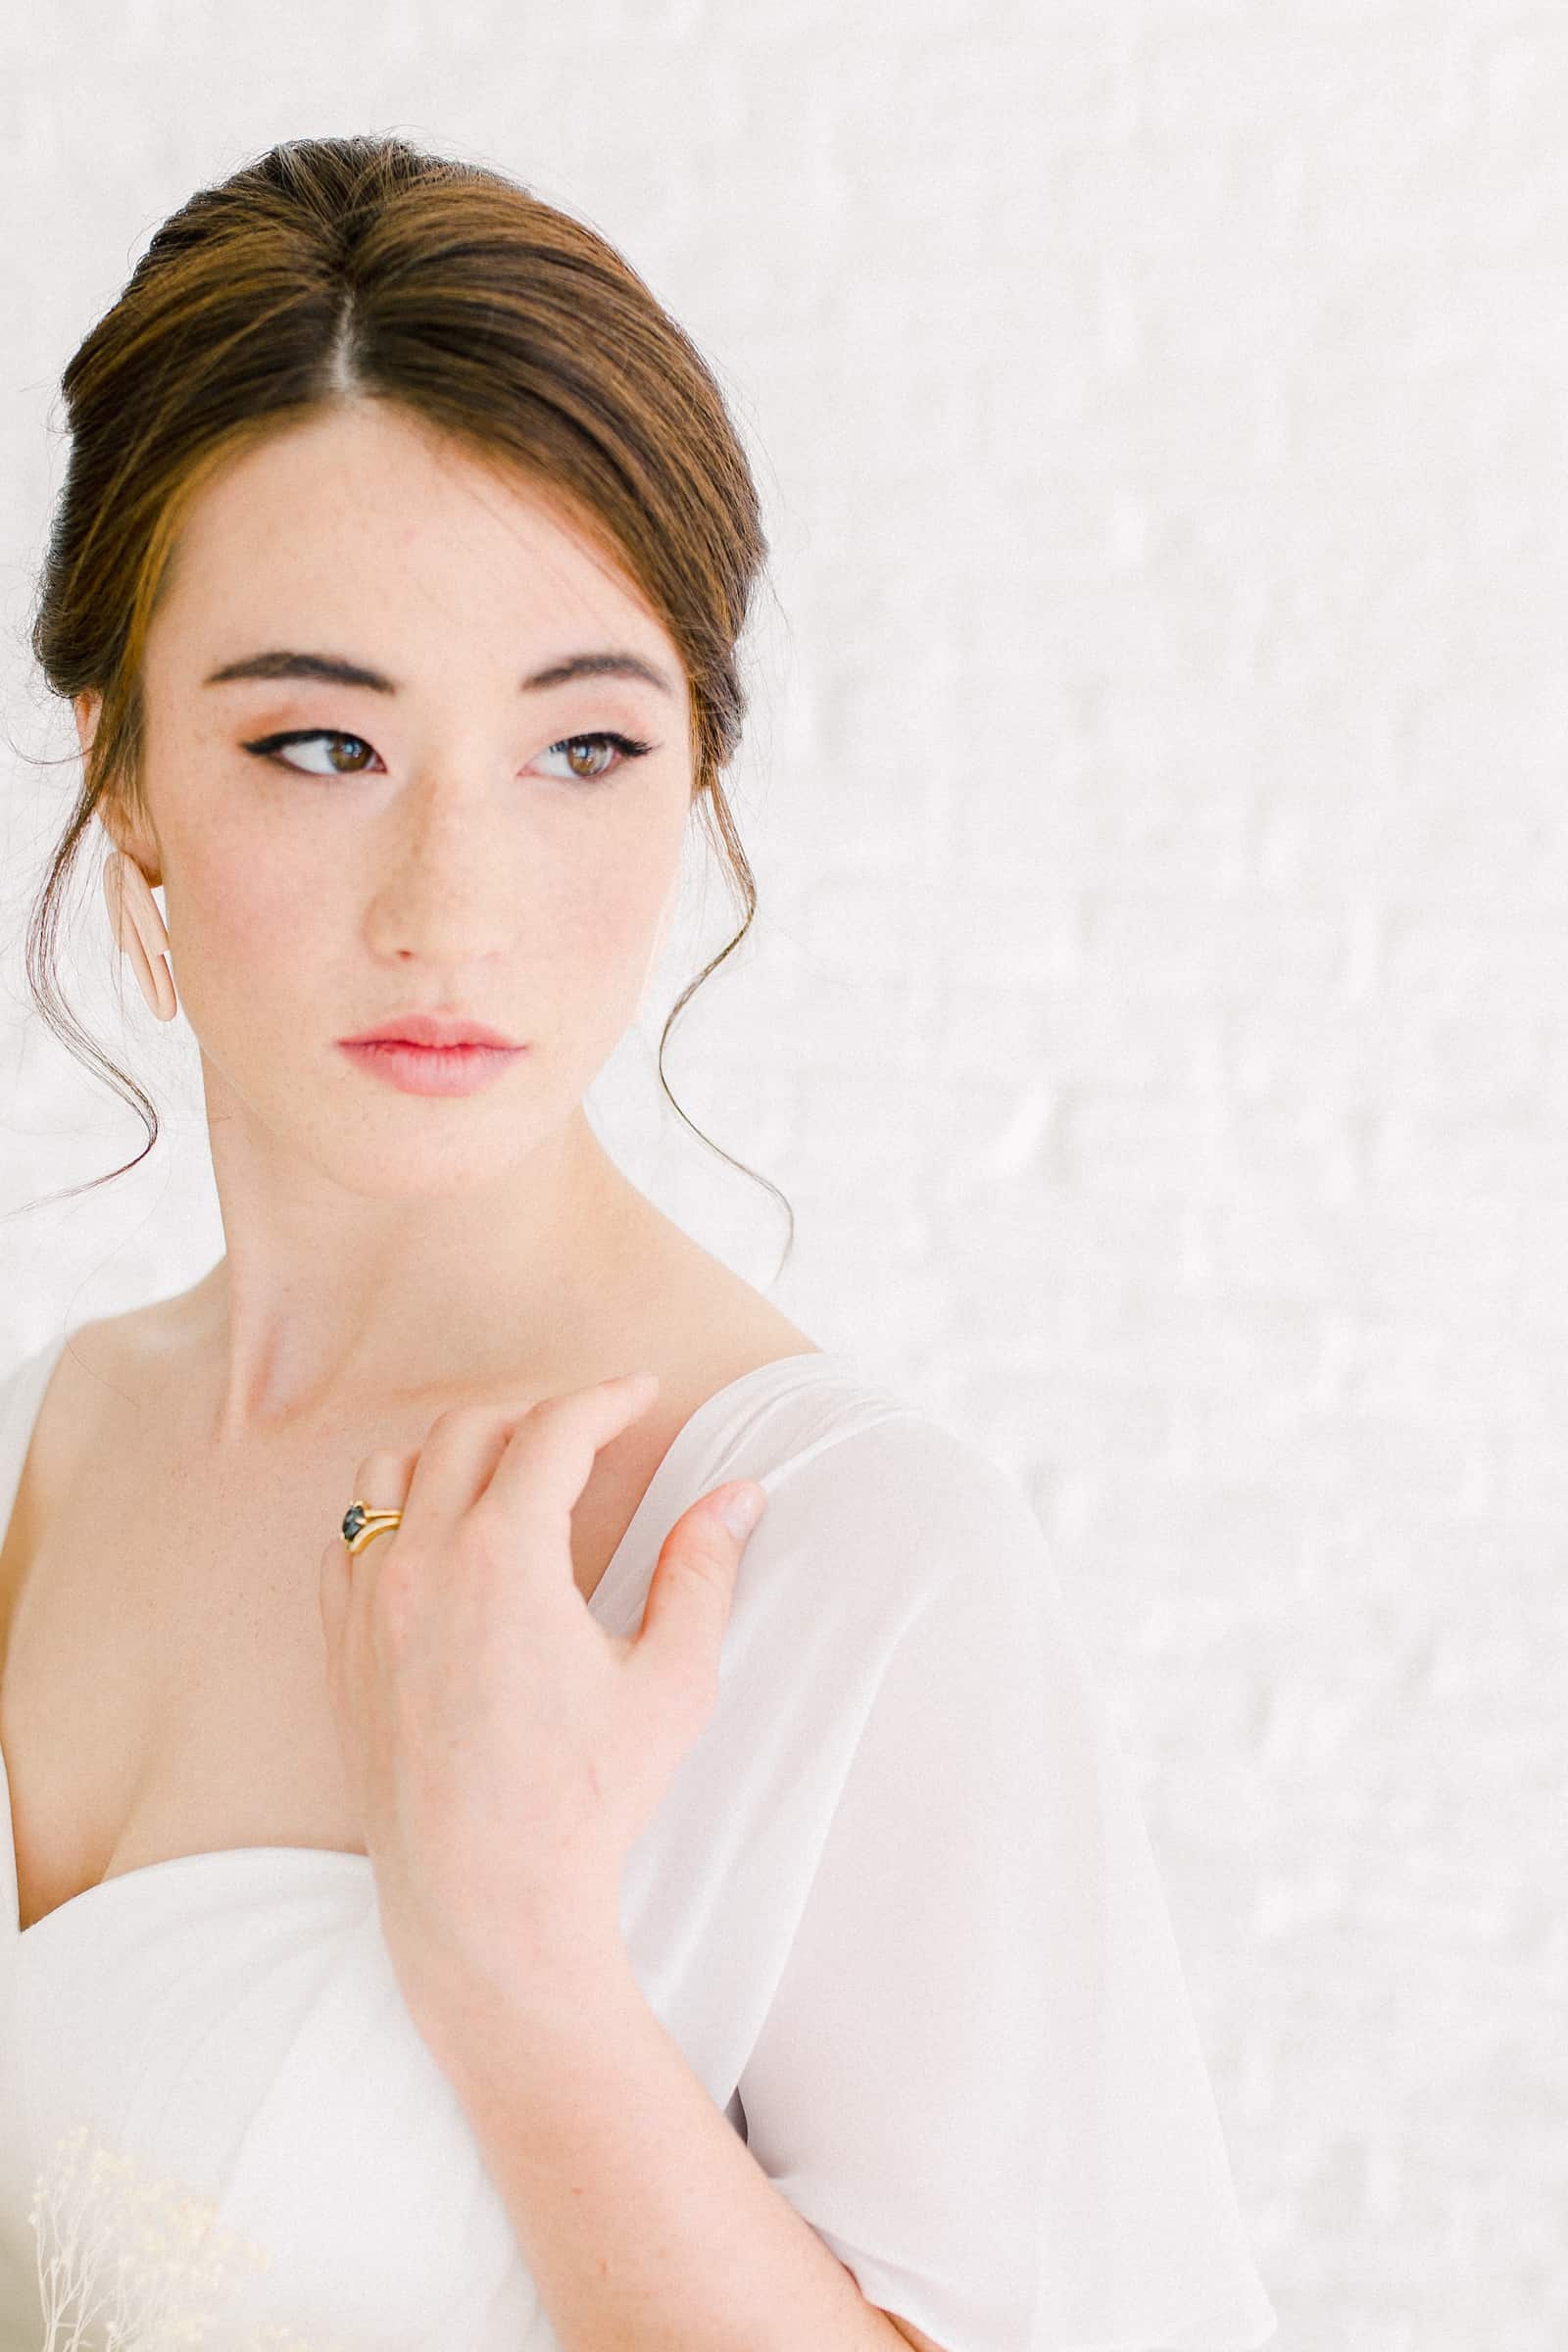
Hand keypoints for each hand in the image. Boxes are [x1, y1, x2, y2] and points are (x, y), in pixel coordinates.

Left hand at [316, 1371, 765, 2031]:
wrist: (483, 1904)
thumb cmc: (584, 1801)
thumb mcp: (671, 1683)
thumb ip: (702, 1574)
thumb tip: (741, 1497)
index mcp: (503, 1558)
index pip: (553, 1430)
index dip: (606, 1399)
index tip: (642, 1393)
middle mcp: (421, 1563)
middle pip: (468, 1430)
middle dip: (536, 1415)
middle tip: (590, 1434)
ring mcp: (367, 1604)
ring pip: (392, 1472)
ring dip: (455, 1452)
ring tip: (511, 1473)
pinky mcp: (341, 1649)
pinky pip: (348, 1538)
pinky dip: (394, 1511)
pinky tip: (440, 1539)